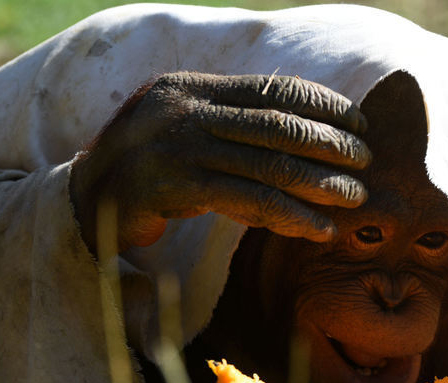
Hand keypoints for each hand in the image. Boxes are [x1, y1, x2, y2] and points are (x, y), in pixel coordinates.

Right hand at [69, 72, 371, 252]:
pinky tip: (317, 229)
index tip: (359, 123)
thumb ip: (230, 129)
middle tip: (367, 163)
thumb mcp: (184, 133)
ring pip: (266, 163)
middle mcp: (186, 109)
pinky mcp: (173, 186)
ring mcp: (177, 146)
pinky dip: (288, 215)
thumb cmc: (145, 171)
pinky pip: (245, 200)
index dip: (322, 104)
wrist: (81, 202)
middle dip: (328, 143)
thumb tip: (299, 143)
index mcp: (194, 88)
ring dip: (318, 183)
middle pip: (275, 124)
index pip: (271, 88)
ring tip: (354, 200)